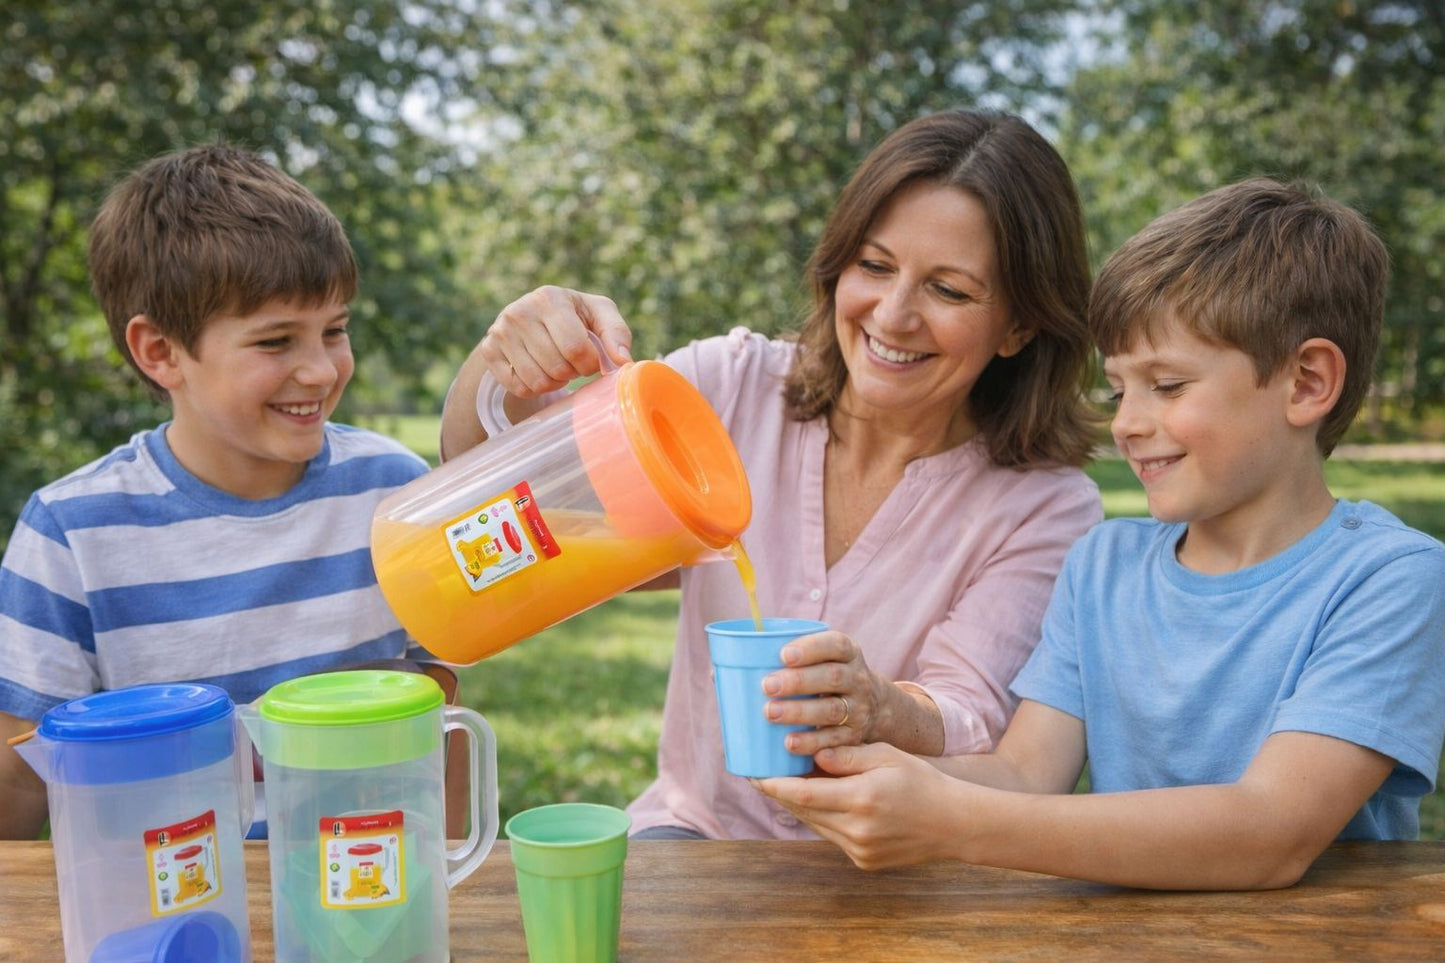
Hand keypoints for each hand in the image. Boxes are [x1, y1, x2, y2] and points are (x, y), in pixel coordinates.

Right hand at [480, 285, 632, 395]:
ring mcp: (500, 332)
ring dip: (555, 382)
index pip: (576, 348)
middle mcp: (519, 312)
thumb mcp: (599, 313)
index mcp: (549, 298)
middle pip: (557, 368)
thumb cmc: (574, 315)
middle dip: (572, 373)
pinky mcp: (489, 351)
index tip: (590, 359)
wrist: (530, 315)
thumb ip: (616, 333)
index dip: (589, 363)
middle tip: (572, 362)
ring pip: (537, 382)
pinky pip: (519, 388)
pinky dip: (535, 388)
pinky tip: (539, 371)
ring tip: (557, 366)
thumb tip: (623, 361)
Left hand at [756, 743, 966, 869]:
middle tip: (760, 775)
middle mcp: (856, 829)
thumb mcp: (886, 756)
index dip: (774, 785)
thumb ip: (847, 756)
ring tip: (784, 785)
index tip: (753, 774)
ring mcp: (859, 850)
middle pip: (803, 811)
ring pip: (815, 825)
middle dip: (780, 794)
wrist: (953, 823)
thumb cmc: (921, 781)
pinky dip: (822, 818)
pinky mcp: (863, 861)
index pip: (803, 794)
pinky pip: (831, 836)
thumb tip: (812, 756)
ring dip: (799, 806)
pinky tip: (818, 802)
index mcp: (861, 799)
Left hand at [761, 630, 895, 754]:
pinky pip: (833, 740)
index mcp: (848, 652)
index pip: (835, 645)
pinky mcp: (853, 736)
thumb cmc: (826, 677)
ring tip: (770, 713)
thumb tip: (725, 666)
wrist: (873, 707)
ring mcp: (858, 708)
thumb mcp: (822, 659)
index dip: (810, 648)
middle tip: (767, 686)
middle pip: (831, 677)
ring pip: (831, 710)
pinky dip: (811, 742)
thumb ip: (788, 658)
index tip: (783, 655)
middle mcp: (857, 679)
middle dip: (798, 681)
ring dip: (799, 712)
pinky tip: (789, 743)